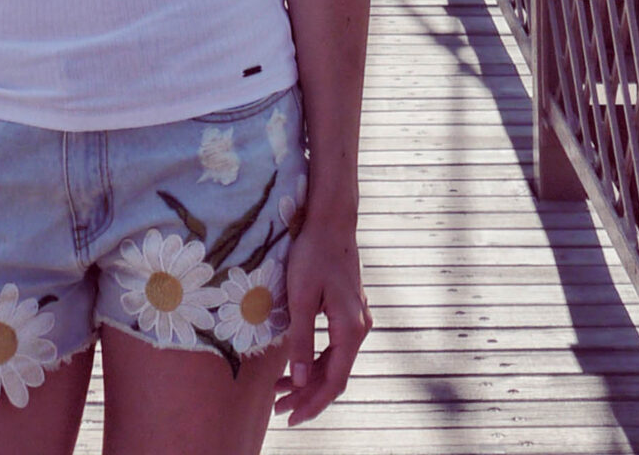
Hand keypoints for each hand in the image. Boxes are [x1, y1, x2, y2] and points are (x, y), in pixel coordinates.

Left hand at [274, 220, 369, 424]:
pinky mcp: (349, 311)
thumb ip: (300, 340)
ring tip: (280, 390)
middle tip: (279, 409)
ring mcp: (357, 319)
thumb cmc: (314, 255)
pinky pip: (335, 346)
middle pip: (335, 375)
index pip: (334, 381)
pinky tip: (296, 365)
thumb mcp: (301, 298)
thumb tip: (299, 381)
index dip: (313, 403)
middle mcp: (359, 328)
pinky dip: (316, 360)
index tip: (290, 417)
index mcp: (351, 329)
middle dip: (308, 395)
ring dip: (310, 379)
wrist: (331, 221)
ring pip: (335, 361)